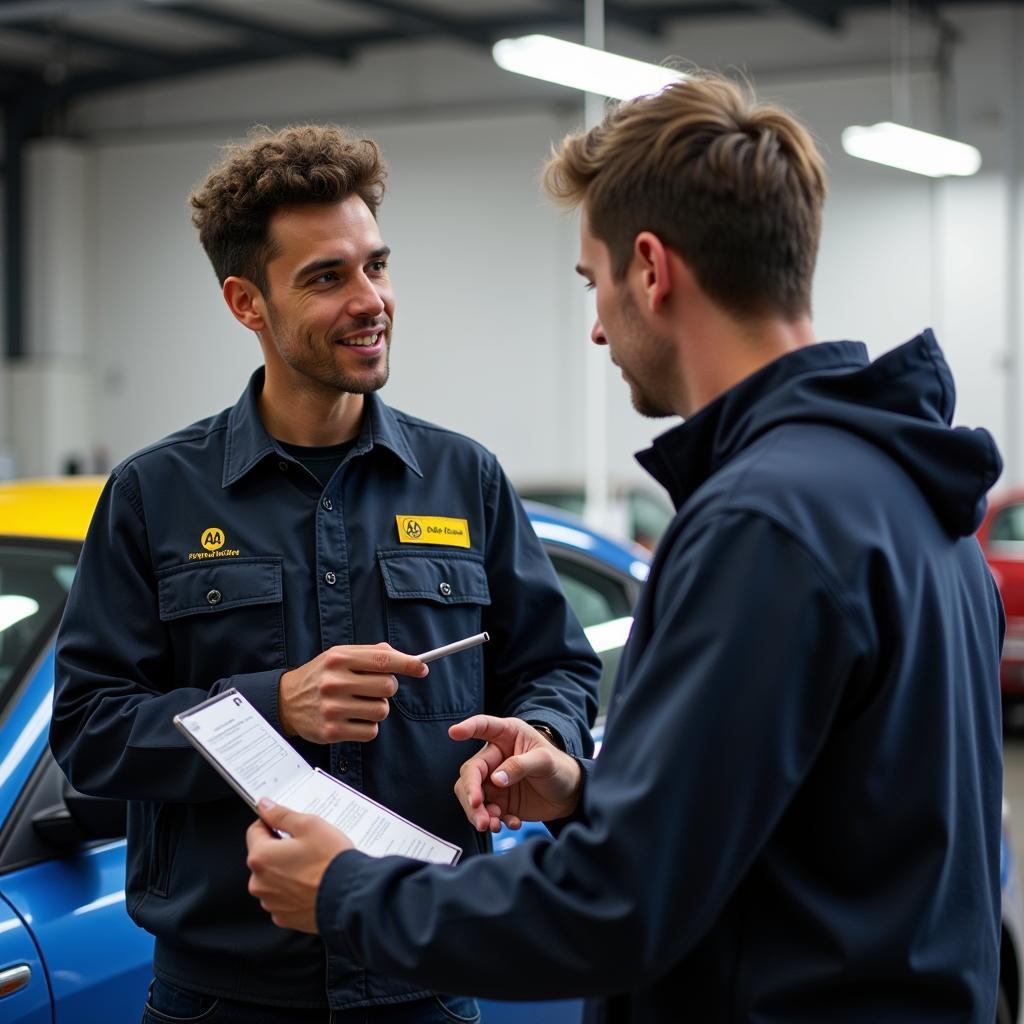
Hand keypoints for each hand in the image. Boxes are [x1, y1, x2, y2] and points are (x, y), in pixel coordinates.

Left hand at [246, 798, 352, 932]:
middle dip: (281, 849)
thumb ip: (281, 815)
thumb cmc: (330, 862)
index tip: (287, 826)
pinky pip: (283, 897)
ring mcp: (271, 903)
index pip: (254, 830)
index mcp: (261, 857)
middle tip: (306, 846)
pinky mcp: (284, 917)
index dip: (272, 823)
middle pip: (264, 856)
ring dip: (287, 871)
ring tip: (312, 867)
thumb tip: (265, 807)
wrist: (349, 897)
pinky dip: (294, 890)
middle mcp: (260, 883)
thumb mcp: (309, 825)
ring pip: (273, 878)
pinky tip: (312, 883)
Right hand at [278, 643, 426, 742]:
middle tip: (373, 689)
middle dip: (387, 688)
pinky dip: (368, 726)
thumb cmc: (320, 675)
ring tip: (360, 704)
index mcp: (339, 659)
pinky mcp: (332, 732)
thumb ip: (370, 653)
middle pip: (388, 687)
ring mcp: (333, 708)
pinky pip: (371, 731)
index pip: (383, 659)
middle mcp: (335, 682)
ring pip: (382, 710)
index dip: (407, 664)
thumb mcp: (339, 655)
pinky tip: (352, 719)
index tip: (422, 668)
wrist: (286, 701)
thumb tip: (406, 658)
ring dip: (378, 708)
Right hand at [449, 716, 581, 832]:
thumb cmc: (560, 767)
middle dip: (470, 794)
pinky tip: (512, 823)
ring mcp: (495, 781)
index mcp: (507, 735)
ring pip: (473, 796)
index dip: (468, 727)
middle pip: (470, 773)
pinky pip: (487, 812)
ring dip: (477, 813)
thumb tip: (495, 779)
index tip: (454, 732)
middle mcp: (495, 757)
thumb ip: (520, 766)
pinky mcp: (499, 801)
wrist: (570, 794)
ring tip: (492, 825)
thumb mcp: (545, 761)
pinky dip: (494, 821)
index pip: (484, 726)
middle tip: (478, 811)